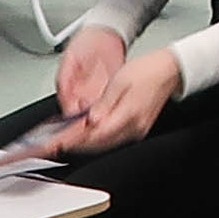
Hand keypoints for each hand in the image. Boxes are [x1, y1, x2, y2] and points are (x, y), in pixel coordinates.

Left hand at [5, 35, 173, 157]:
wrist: (170, 72)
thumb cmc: (147, 72)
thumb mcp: (120, 81)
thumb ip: (103, 104)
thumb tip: (90, 120)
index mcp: (127, 117)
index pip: (93, 135)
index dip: (71, 141)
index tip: (53, 144)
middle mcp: (131, 129)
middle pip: (95, 144)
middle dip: (70, 145)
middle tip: (48, 146)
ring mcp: (134, 132)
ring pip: (101, 145)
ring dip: (80, 144)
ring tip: (58, 142)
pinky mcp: (135, 130)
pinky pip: (109, 139)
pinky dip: (92, 138)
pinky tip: (81, 135)